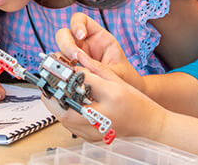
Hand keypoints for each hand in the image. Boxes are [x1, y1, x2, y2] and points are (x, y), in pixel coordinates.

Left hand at [41, 60, 167, 140]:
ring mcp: (91, 132)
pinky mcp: (90, 137)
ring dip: (57, 103)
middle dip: (52, 93)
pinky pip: (70, 124)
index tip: (54, 66)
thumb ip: (95, 70)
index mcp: (104, 103)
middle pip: (61, 108)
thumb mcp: (116, 82)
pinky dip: (66, 112)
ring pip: (63, 117)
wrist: (149, 124)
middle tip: (49, 80)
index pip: (74, 86)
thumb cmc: (136, 104)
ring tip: (57, 89)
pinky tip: (70, 102)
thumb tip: (77, 60)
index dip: (61, 75)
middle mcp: (96, 122)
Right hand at [55, 13, 143, 92]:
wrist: (121, 89)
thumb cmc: (121, 76)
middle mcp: (82, 44)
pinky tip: (70, 77)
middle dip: (67, 46)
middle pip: (63, 35)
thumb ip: (100, 69)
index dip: (77, 25)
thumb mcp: (116, 70)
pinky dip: (60, 71)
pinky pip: (58, 67)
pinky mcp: (68, 68)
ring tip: (74, 72)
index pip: (80, 20)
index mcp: (96, 36)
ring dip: (63, 61)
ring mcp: (73, 56)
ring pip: (58, 51)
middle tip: (76, 59)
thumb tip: (83, 69)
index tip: (81, 36)